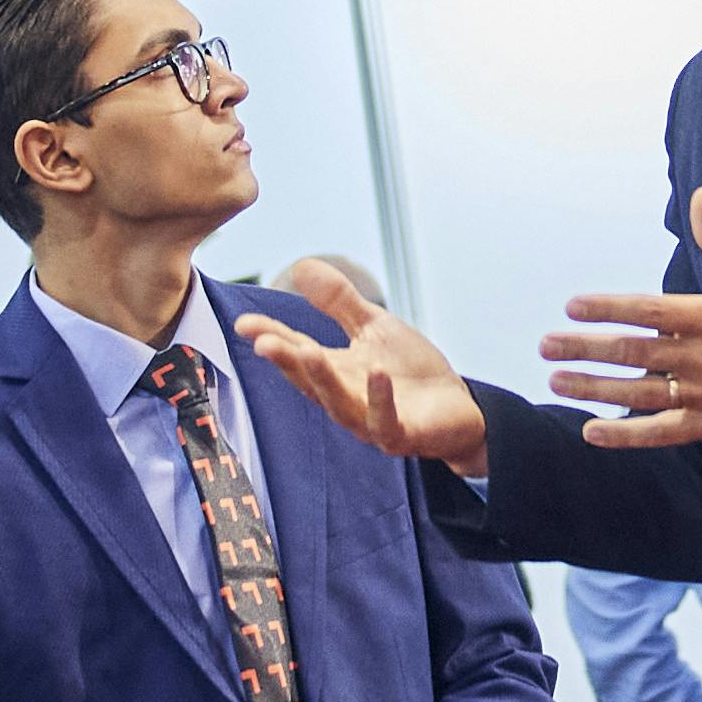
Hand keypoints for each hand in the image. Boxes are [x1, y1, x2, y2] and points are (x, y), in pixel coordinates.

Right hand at [237, 268, 489, 476]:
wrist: (457, 410)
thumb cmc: (410, 371)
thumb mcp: (374, 327)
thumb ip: (338, 301)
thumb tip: (299, 265)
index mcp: (336, 372)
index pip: (297, 352)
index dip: (271, 338)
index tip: (244, 323)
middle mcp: (346, 399)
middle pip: (310, 381)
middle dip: (287, 362)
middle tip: (262, 342)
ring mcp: (371, 421)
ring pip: (340, 405)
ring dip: (323, 381)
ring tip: (309, 354)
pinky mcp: (401, 436)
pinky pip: (385, 422)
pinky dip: (380, 399)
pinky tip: (376, 374)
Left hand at [542, 190, 701, 445]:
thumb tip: (699, 197)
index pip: (649, 310)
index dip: (607, 308)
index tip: (573, 305)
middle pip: (634, 353)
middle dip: (585, 348)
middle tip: (547, 345)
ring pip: (640, 393)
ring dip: (594, 388)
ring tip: (557, 381)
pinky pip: (664, 432)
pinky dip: (627, 434)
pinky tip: (593, 431)